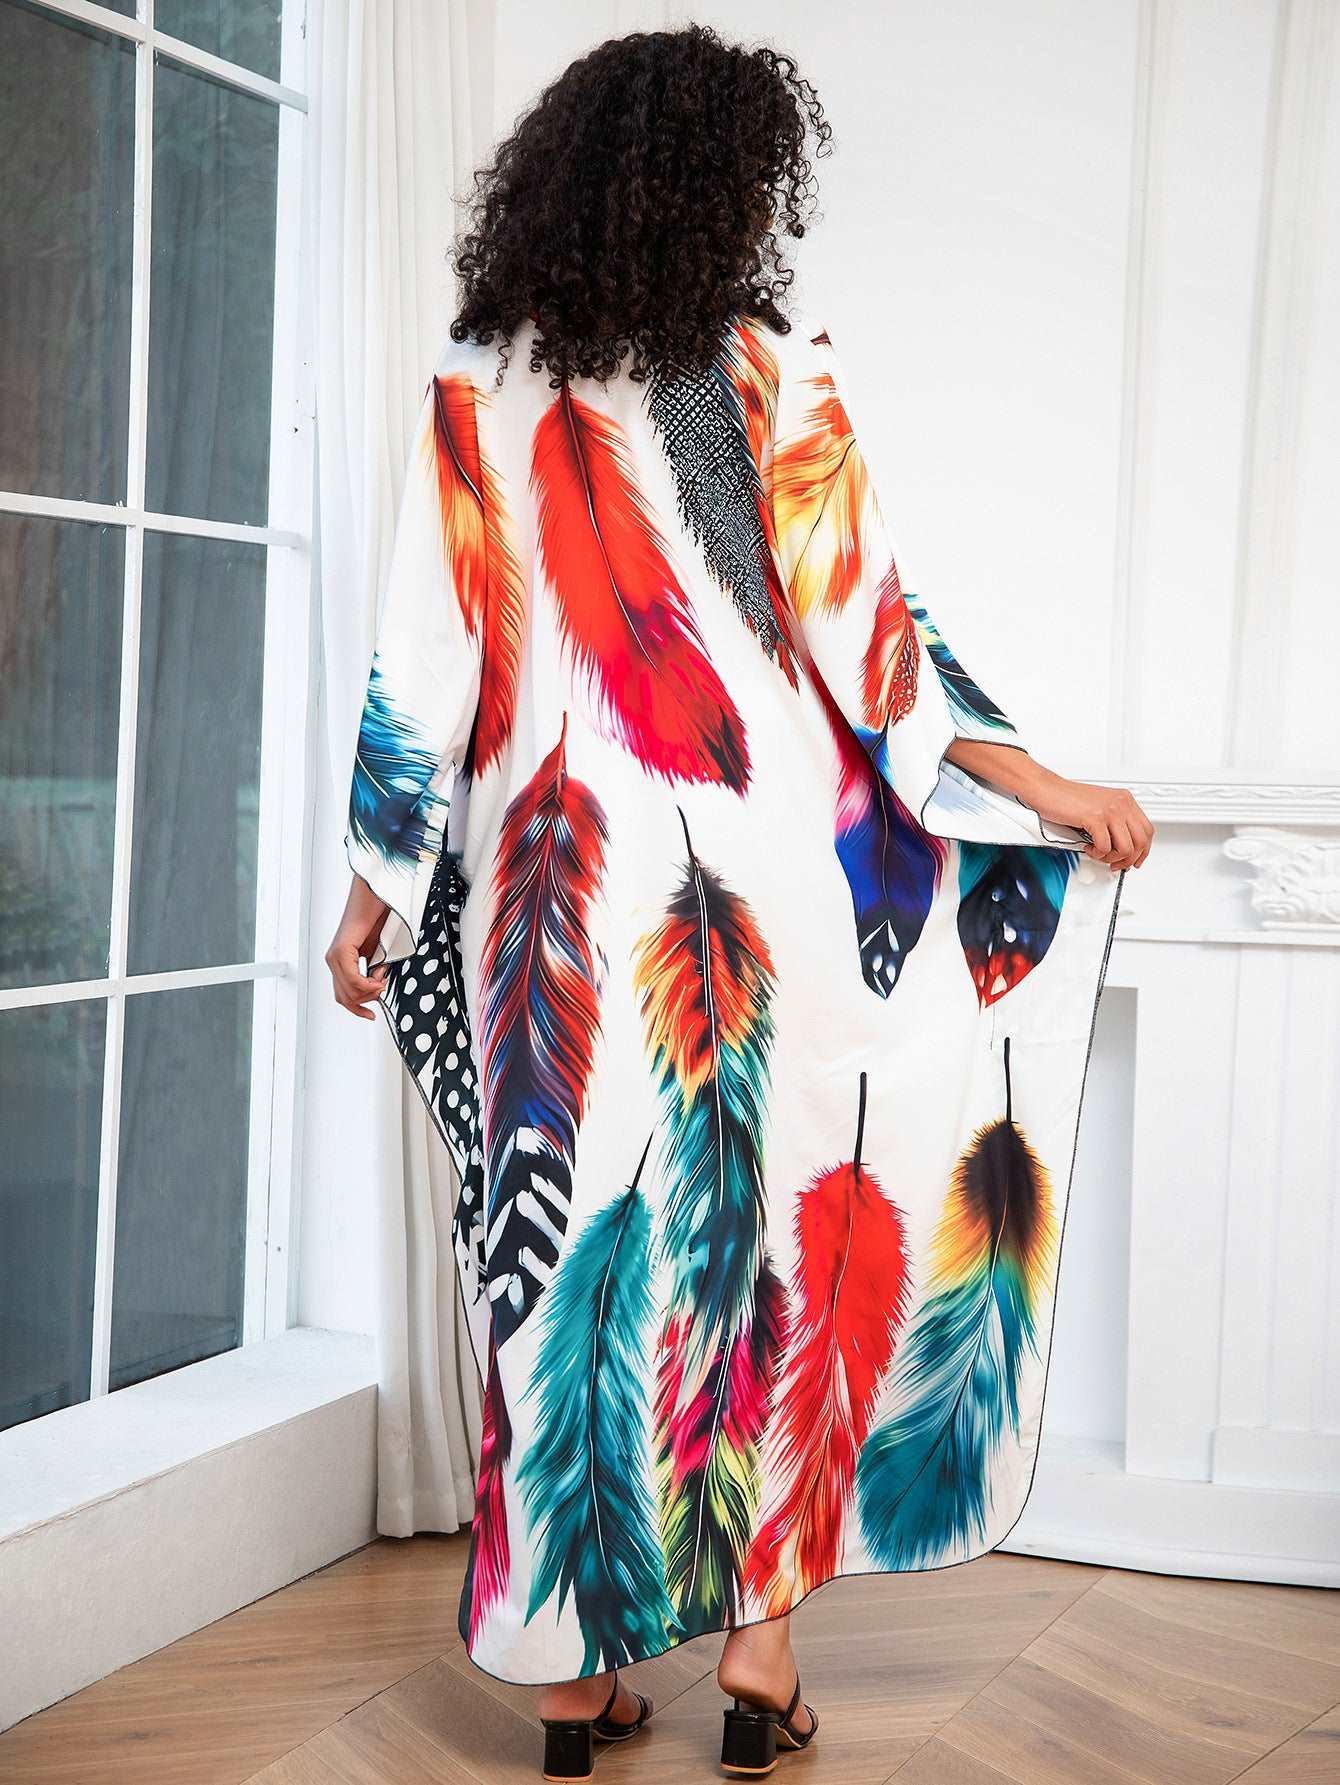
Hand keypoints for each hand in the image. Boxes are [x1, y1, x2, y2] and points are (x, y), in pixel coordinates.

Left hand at [326, 874, 392, 1019]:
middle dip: (368, 998)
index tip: (370, 1015)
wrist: (375, 898)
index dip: (358, 1009)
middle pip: (346, 997)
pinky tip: (379, 975)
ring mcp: (335, 956)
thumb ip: (371, 972)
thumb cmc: (377, 920)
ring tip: (382, 977)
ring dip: (370, 990)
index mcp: (339, 962)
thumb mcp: (376, 954)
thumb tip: (375, 987)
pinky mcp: (341, 951)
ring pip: (349, 992)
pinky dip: (368, 982)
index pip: (343, 996)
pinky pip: (353, 979)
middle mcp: (333, 960)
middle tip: (382, 984)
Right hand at [1024, 767, 1154, 869]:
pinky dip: (1096, 854)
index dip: (1142, 850)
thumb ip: (1114, 822)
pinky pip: (1105, 848)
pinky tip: (1087, 847)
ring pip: (1126, 848)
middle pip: (1141, 841)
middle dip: (1129, 859)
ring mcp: (1110, 810)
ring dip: (1111, 858)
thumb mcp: (1100, 806)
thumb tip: (1122, 845)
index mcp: (1125, 800)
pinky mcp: (1095, 818)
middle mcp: (1121, 803)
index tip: (1135, 859)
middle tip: (1115, 864)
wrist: (1046, 789)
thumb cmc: (1066, 798)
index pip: (1147, 830)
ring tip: (1098, 854)